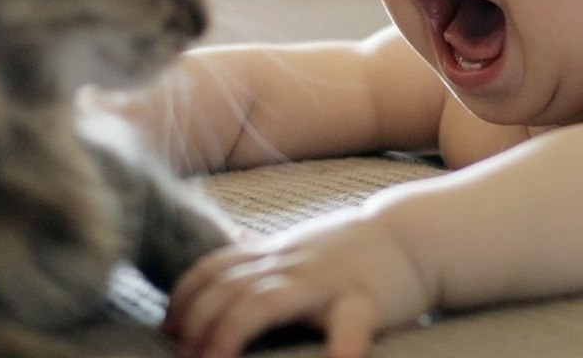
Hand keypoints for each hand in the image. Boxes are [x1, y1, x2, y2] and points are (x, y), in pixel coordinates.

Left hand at [163, 208, 433, 357]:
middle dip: (198, 324)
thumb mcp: (299, 248)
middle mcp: (290, 263)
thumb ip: (262, 258)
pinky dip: (337, 349)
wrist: (414, 236)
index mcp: (274, 254)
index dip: (184, 298)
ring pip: (264, 302)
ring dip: (231, 334)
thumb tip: (224, 264)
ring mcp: (324, 280)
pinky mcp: (365, 299)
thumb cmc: (353, 251)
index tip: (168, 328)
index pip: (213, 268)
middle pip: (227, 289)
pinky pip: (348, 324)